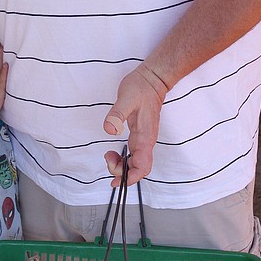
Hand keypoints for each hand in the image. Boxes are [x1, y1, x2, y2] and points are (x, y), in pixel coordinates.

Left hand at [102, 64, 167, 185]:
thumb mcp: (126, 98)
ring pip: (136, 163)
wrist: (153, 79)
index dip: (130, 178)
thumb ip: (117, 114)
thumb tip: (109, 129)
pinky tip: (114, 152)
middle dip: (122, 173)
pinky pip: (134, 155)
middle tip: (108, 159)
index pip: (142, 167)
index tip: (116, 181)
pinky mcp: (140, 135)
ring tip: (109, 155)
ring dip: (122, 166)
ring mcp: (144, 139)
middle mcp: (146, 141)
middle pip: (138, 169)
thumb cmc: (141, 87)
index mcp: (145, 137)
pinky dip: (124, 159)